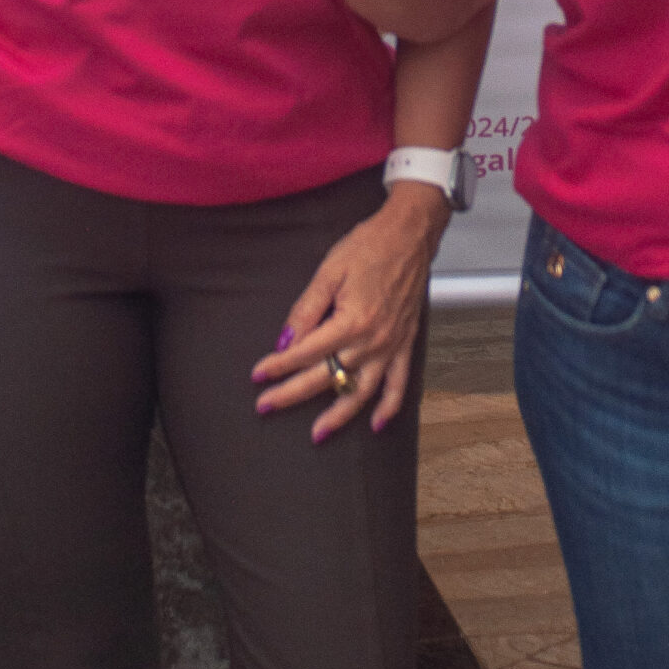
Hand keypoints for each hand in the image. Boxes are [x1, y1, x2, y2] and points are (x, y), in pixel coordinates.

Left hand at [251, 186, 450, 441]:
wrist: (409, 235)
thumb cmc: (370, 246)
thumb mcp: (329, 271)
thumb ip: (306, 309)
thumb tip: (285, 341)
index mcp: (351, 321)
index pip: (305, 353)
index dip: (278, 366)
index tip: (258, 375)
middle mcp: (372, 341)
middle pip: (326, 377)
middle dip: (292, 394)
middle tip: (266, 406)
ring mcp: (390, 346)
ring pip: (361, 392)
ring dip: (338, 416)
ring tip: (317, 434)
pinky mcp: (405, 345)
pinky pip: (399, 386)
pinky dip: (389, 408)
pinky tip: (377, 425)